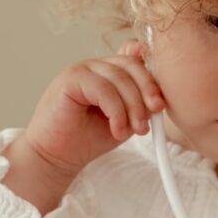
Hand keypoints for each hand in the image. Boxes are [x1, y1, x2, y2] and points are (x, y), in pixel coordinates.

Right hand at [20, 41, 166, 178]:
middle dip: (147, 90)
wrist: (57, 157)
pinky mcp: (69, 79)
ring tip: (136, 130)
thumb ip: (139, 102)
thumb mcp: (124, 119)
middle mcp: (94, 66)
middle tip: (155, 114)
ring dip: (133, 107)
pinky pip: (103, 89)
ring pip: (119, 78)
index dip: (152, 78)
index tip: (161, 103)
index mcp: (108, 71)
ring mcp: (81, 69)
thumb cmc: (87, 139)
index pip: (136, 60)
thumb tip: (159, 93)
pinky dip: (116, 112)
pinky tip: (117, 130)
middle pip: (131, 65)